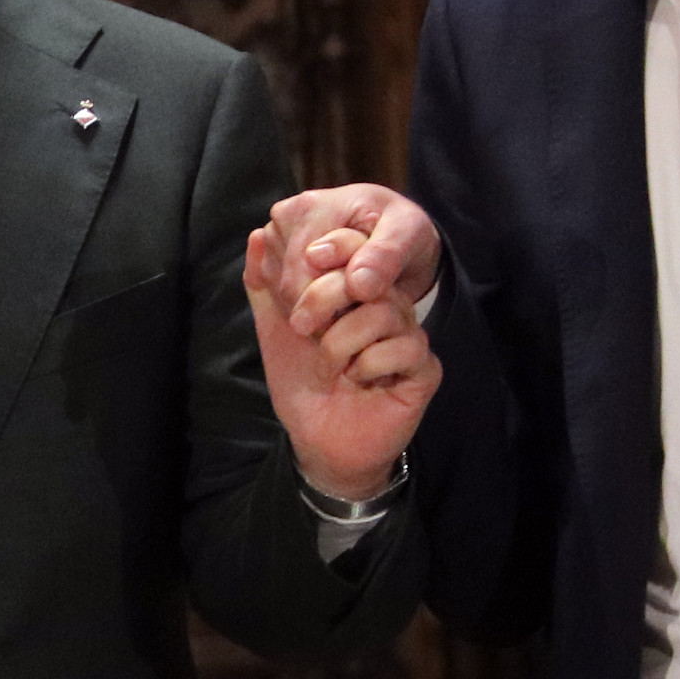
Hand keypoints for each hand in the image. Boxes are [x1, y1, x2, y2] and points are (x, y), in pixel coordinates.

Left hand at [245, 185, 443, 500]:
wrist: (316, 441)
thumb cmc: (301, 384)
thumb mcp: (274, 330)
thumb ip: (265, 286)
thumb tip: (255, 237)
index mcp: (357, 296)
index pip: (357, 249)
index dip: (334, 248)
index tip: (308, 259)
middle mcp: (389, 310)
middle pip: (370, 278)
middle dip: (327, 296)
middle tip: (302, 327)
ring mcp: (409, 339)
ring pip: (388, 311)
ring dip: (344, 339)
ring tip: (330, 364)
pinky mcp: (424, 370)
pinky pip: (407, 348)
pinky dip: (372, 364)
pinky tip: (358, 381)